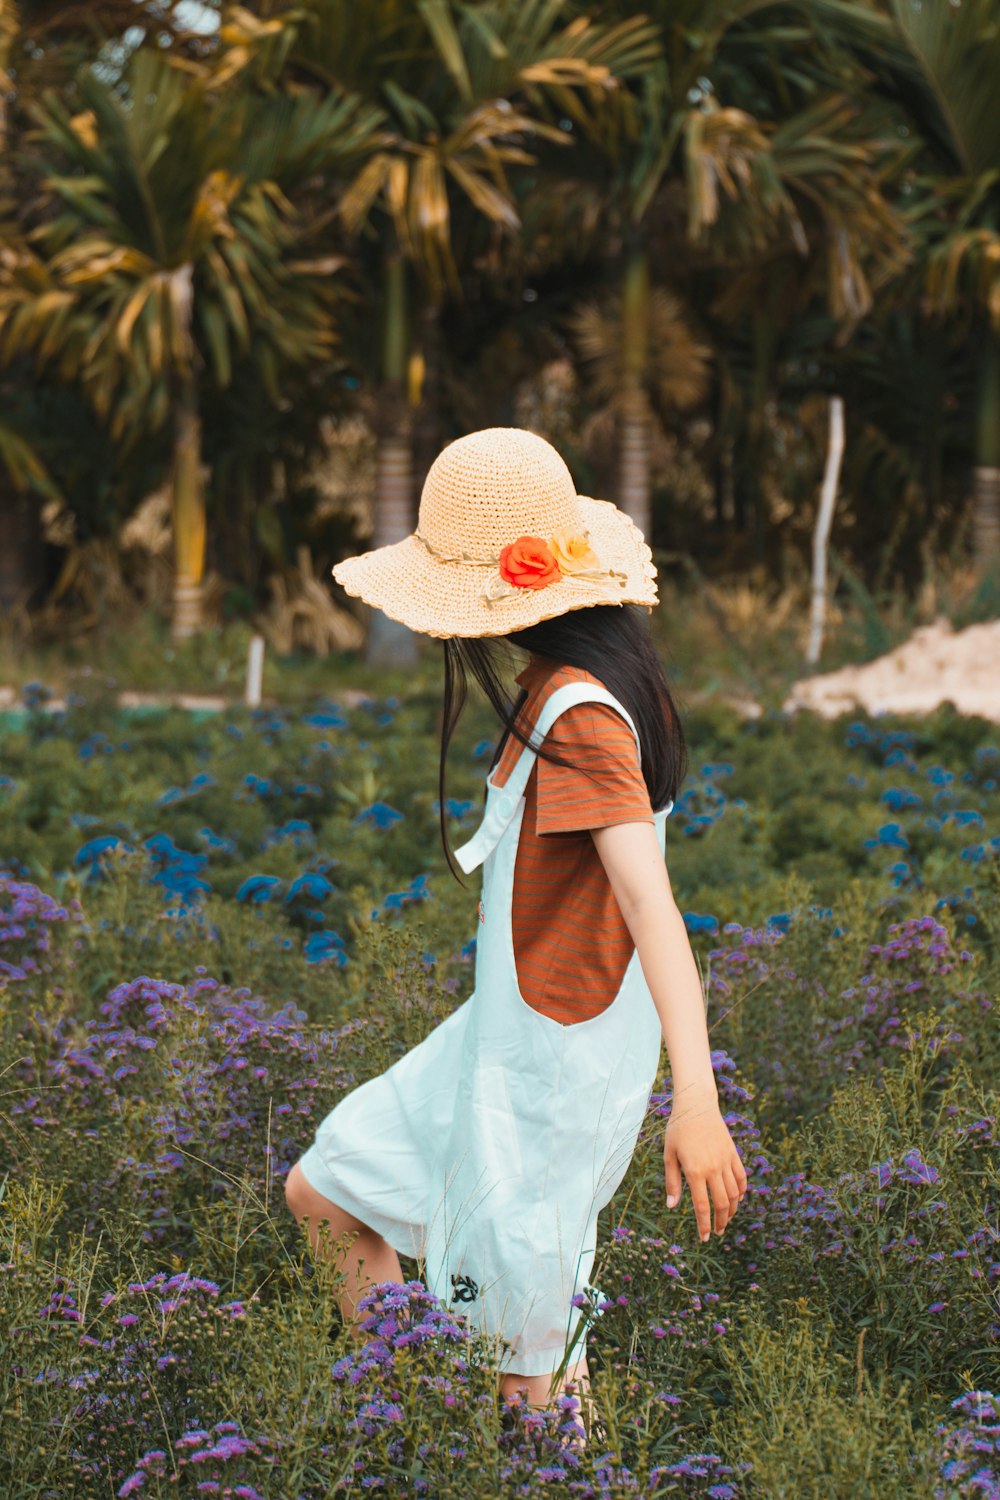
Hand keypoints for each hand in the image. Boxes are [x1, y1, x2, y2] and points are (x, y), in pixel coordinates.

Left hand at [663, 1087, 747, 1241]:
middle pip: (722, 1204)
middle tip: (718, 1232)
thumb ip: (672, 1182)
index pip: (703, 1206)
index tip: (705, 1238)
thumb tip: (672, 1206)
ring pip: (735, 1193)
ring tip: (726, 1218)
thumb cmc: (678, 1129)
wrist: (696, 1104)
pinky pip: (741, 1177)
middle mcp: (713, 1168)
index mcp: (695, 1171)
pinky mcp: (733, 1153)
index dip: (704, 1225)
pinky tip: (737, 1198)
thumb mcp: (669, 1155)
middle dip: (721, 1222)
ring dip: (732, 1210)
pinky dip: (742, 1191)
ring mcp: (725, 1161)